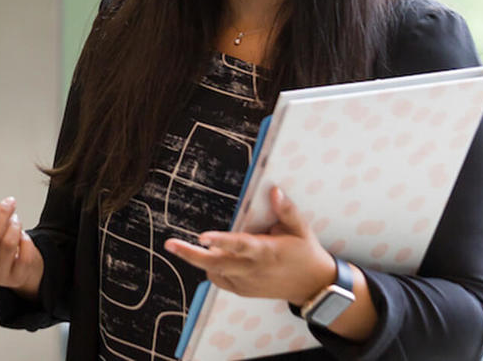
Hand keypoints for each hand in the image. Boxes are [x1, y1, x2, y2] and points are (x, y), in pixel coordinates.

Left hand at [164, 186, 334, 305]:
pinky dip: (213, 268)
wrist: (312, 287)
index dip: (221, 241)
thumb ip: (287, 210)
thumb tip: (274, 191)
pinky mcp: (244, 291)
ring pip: (215, 272)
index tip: (202, 237)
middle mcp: (253, 269)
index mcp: (267, 251)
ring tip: (185, 246)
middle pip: (217, 264)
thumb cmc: (305, 253)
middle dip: (191, 254)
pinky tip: (214, 256)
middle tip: (170, 244)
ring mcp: (247, 283)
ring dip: (200, 259)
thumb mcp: (301, 229)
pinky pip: (220, 280)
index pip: (240, 246)